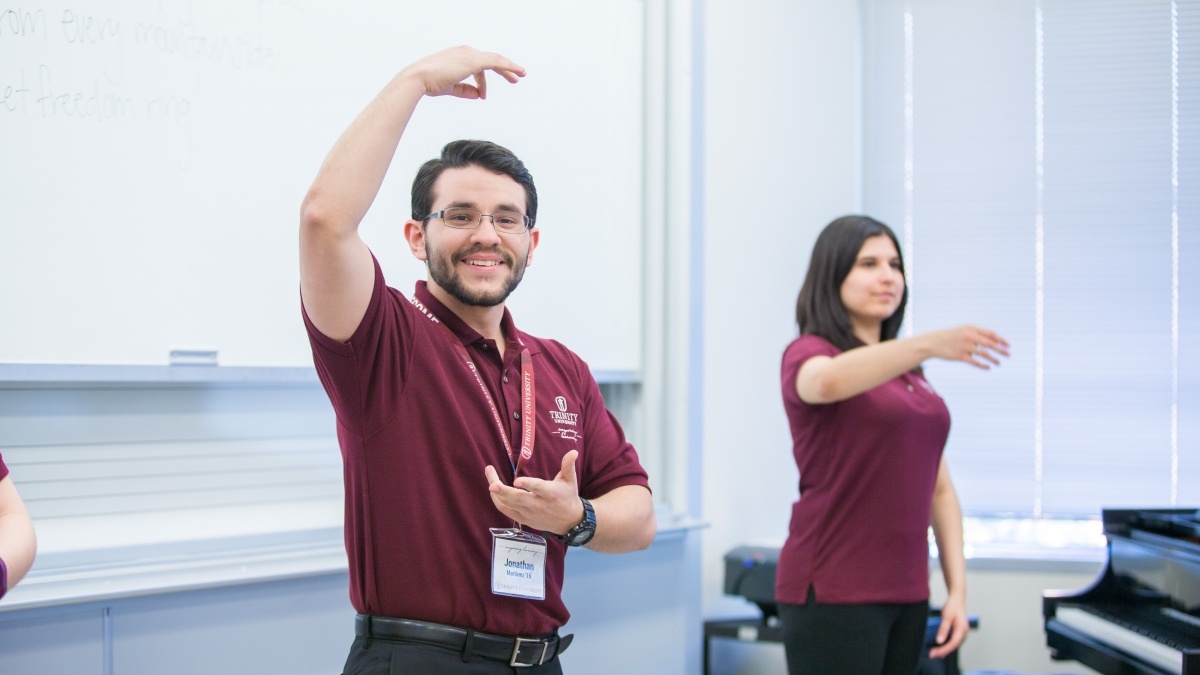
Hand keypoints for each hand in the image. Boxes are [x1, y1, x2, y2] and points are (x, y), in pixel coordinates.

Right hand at [400, 45, 524, 100]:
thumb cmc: (429, 83)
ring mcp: (469, 54)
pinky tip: (516, 72)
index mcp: (458, 56)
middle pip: (490, 60)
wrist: (418, 79)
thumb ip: (465, 90)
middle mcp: (465, 52)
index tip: (483, 94)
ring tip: (521, 75)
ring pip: (495, 59)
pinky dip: (507, 66)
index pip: (477, 66)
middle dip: (504, 69)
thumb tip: (478, 94)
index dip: (482, 81)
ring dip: (509, 67)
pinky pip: (495, 61)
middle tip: (516, 78)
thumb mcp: (450, 87)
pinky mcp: (473, 60)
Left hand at [484, 450, 583, 533]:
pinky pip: (506, 511)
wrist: (569, 521)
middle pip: (518, 498)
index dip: (527, 484)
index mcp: (550, 493)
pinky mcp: (523, 520)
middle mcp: (538, 505)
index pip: (538, 488)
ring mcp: (529, 514)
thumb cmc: (568, 496)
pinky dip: (498, 501)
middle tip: (492, 483)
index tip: (516, 481)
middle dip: (504, 491)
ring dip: (497, 493)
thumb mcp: (570, 480)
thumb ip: (568, 465)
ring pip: (509, 505)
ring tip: (490, 477)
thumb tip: (573, 451)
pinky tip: (493, 490)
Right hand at [926, 325, 1009, 368]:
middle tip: (1008, 354)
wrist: (933, 342)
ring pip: (984, 354)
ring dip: (993, 359)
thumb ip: (977, 334)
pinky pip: (975, 362)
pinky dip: (983, 365)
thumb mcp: (963, 330)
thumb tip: (993, 341)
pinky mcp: (960, 356)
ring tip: (998, 363)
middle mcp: (969, 337)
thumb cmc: (950, 336)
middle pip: (990, 343)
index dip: (1000, 339)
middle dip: (1001, 349)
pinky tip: (988, 367)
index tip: (1008, 344)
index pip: (990, 334)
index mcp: (971, 328)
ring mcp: (965, 347)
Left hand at [929, 595, 969, 658]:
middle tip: (932, 654)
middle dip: (943, 651)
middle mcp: (964, 632)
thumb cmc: (953, 606)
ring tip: (935, 653)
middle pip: (953, 645)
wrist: (957, 598)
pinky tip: (940, 647)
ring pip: (953, 644)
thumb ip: (943, 629)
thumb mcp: (946, 616)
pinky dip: (946, 644)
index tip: (935, 653)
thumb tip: (939, 641)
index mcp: (962, 629)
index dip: (944, 650)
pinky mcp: (959, 631)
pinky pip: (953, 640)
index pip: (953, 643)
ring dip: (944, 649)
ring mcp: (962, 632)